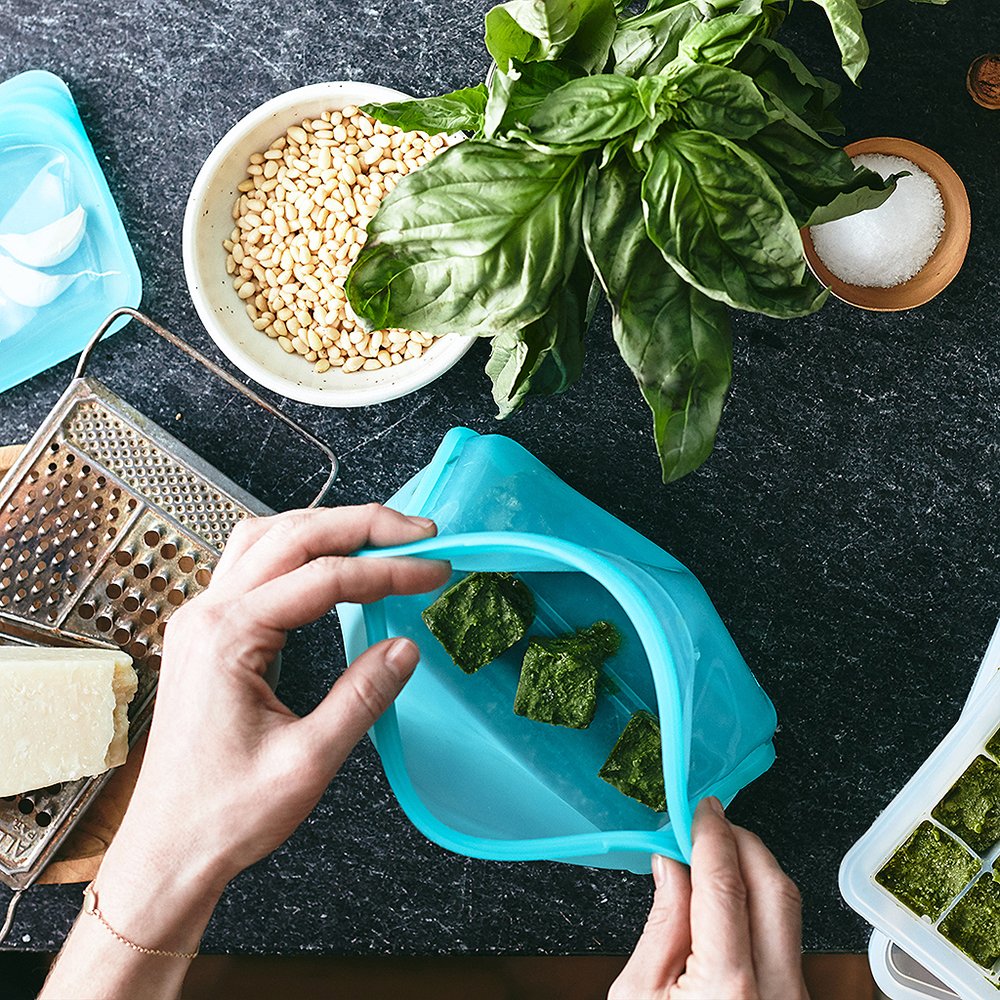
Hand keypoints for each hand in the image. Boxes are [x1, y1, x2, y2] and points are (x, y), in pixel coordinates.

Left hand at [121, 503, 450, 883]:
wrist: (167, 849)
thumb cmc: (224, 815)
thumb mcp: (308, 761)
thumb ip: (362, 696)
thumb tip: (408, 647)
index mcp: (227, 637)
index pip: (324, 578)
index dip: (389, 569)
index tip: (436, 570)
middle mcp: (207, 614)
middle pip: (294, 535)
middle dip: (362, 525)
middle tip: (420, 533)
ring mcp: (202, 620)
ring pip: (268, 538)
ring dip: (328, 528)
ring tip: (382, 537)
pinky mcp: (207, 633)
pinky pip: (253, 564)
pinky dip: (300, 550)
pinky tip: (331, 562)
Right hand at [609, 797, 808, 999]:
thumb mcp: (639, 993)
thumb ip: (662, 924)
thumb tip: (671, 863)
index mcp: (726, 988)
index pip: (725, 885)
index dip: (712, 836)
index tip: (701, 810)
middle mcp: (774, 992)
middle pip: (774, 888)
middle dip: (742, 842)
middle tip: (709, 825)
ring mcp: (793, 999)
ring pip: (788, 910)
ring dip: (753, 872)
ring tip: (713, 861)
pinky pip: (787, 937)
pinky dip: (758, 906)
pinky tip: (729, 901)